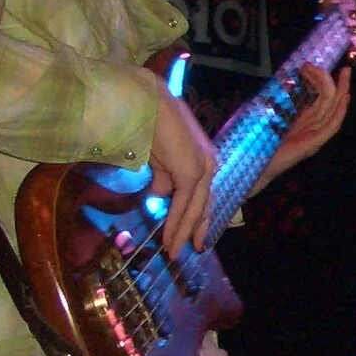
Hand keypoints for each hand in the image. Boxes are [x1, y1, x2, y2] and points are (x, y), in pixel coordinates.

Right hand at [150, 94, 218, 258]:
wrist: (146, 103)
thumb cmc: (150, 124)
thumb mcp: (159, 158)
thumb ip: (164, 177)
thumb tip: (160, 195)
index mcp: (204, 159)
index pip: (204, 195)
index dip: (198, 217)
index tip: (193, 238)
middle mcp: (209, 164)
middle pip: (204, 205)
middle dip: (195, 229)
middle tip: (188, 250)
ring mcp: (202, 168)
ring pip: (194, 209)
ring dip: (182, 232)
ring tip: (172, 252)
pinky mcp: (191, 172)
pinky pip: (184, 205)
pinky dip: (175, 224)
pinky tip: (169, 238)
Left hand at [257, 64, 351, 190]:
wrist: (257, 167)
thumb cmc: (263, 144)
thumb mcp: (274, 119)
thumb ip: (280, 106)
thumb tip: (282, 83)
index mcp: (306, 122)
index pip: (321, 99)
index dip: (321, 81)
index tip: (316, 66)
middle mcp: (314, 128)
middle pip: (331, 102)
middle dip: (338, 83)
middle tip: (344, 67)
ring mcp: (315, 136)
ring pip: (334, 111)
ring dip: (340, 91)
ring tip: (345, 75)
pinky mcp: (313, 144)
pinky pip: (331, 127)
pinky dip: (339, 112)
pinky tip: (344, 99)